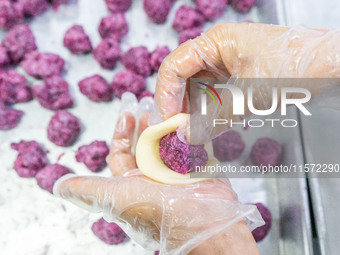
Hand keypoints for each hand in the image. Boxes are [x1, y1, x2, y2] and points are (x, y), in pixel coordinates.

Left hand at [53, 93, 262, 254]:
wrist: (204, 219)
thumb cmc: (156, 210)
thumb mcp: (115, 198)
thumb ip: (88, 190)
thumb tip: (58, 186)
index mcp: (131, 184)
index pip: (122, 152)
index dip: (121, 131)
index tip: (127, 112)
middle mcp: (152, 177)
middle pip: (145, 143)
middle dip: (144, 122)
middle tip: (145, 101)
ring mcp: (175, 171)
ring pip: (167, 141)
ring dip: (165, 123)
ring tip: (166, 104)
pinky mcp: (195, 166)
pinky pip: (188, 143)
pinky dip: (186, 129)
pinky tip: (185, 115)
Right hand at [150, 23, 339, 142]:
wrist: (333, 68)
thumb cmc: (296, 69)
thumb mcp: (249, 95)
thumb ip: (213, 118)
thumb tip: (184, 136)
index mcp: (215, 42)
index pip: (175, 66)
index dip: (166, 94)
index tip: (167, 121)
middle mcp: (218, 52)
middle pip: (184, 79)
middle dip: (179, 106)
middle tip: (177, 132)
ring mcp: (228, 65)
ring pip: (199, 91)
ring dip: (194, 113)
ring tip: (192, 134)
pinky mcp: (239, 79)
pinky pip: (215, 97)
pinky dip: (210, 114)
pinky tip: (209, 128)